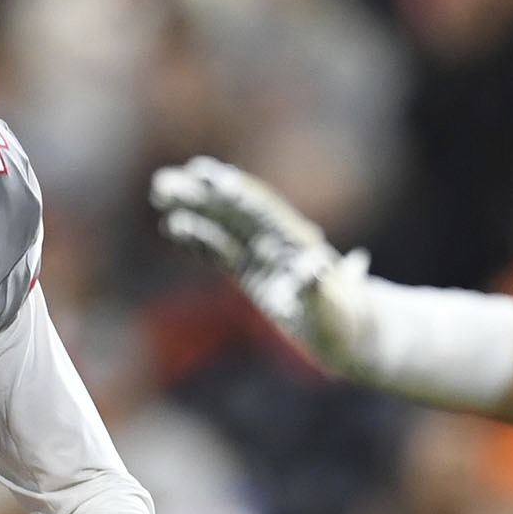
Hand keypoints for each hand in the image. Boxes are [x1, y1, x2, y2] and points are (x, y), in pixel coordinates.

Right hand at [149, 156, 376, 377]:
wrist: (352, 335)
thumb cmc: (345, 325)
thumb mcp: (335, 310)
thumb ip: (320, 289)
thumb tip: (312, 266)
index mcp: (298, 244)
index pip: (263, 212)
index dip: (237, 195)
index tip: (209, 178)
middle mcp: (278, 242)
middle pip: (235, 211)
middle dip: (202, 195)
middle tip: (165, 180)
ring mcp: (263, 256)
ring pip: (222, 225)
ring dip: (193, 209)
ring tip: (160, 191)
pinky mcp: (251, 273)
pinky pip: (220, 251)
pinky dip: (198, 238)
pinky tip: (173, 227)